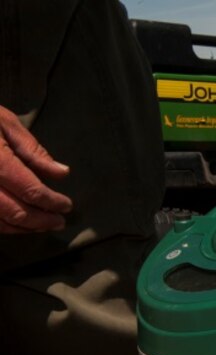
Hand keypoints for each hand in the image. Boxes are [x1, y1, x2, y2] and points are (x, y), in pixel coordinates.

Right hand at [0, 105, 71, 232]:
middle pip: (15, 212)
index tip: (66, 206)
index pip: (30, 190)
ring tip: (42, 225)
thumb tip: (62, 173)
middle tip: (59, 222)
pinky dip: (3, 226)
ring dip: (23, 228)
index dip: (52, 202)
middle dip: (41, 221)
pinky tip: (17, 224)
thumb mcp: (5, 122)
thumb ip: (32, 150)